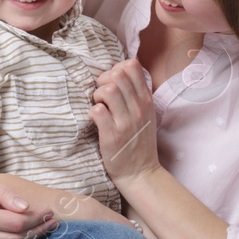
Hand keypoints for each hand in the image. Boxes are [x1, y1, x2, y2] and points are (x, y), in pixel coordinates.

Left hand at [89, 59, 161, 185]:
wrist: (141, 173)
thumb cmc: (139, 142)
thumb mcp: (146, 115)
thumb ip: (136, 94)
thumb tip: (119, 73)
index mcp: (146, 100)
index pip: (132, 65)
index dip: (116, 69)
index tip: (111, 83)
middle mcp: (138, 108)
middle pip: (118, 73)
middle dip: (103, 80)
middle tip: (101, 96)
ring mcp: (126, 122)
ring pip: (109, 90)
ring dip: (97, 95)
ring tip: (98, 107)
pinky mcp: (112, 136)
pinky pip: (98, 111)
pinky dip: (92, 113)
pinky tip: (94, 120)